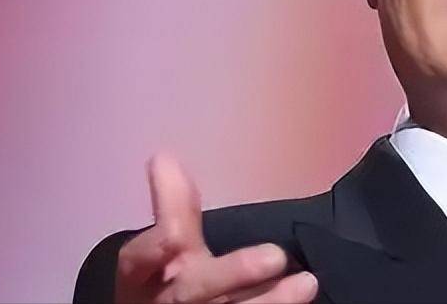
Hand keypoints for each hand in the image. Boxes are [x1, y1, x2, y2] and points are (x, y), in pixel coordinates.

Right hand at [114, 151, 318, 303]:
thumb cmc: (169, 285)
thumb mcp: (169, 248)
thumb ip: (173, 207)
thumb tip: (163, 157)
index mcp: (143, 278)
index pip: (139, 260)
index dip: (154, 248)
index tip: (175, 235)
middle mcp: (165, 303)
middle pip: (191, 291)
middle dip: (231, 274)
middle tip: (275, 256)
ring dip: (269, 300)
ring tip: (307, 282)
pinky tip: (303, 294)